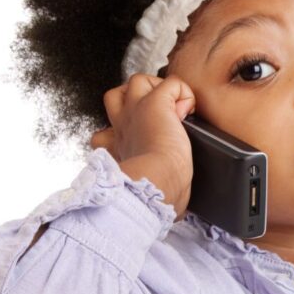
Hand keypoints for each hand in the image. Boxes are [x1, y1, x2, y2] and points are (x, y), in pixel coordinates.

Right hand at [89, 73, 195, 220]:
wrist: (157, 184)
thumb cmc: (154, 196)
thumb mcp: (143, 195)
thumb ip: (151, 194)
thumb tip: (173, 213)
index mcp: (118, 150)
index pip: (106, 135)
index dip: (123, 134)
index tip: (143, 146)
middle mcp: (122, 127)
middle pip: (114, 97)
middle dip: (133, 101)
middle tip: (155, 116)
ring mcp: (136, 111)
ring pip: (137, 81)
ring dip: (156, 88)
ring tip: (173, 108)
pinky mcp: (155, 104)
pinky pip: (170, 83)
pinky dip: (182, 91)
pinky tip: (188, 109)